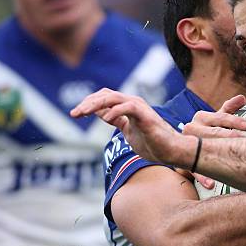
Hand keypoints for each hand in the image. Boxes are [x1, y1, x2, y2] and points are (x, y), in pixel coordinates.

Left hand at [70, 88, 192, 165]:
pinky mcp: (146, 116)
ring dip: (96, 104)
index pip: (104, 97)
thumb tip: (100, 113)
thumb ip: (116, 120)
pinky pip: (128, 107)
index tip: (75, 114)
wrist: (171, 151)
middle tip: (74, 113)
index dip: (88, 103)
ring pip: (113, 97)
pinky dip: (115, 111)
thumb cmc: (152, 143)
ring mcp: (140, 108)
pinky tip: (106, 119)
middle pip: (105, 94)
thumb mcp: (128, 130)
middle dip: (87, 102)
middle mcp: (133, 103)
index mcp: (128, 106)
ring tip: (83, 113)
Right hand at [183, 95, 245, 187]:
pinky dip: (202, 178)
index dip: (234, 121)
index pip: (219, 117)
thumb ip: (229, 109)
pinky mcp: (185, 162)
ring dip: (216, 156)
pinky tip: (210, 184)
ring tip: (231, 162)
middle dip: (230, 137)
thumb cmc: (207, 130)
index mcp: (201, 117)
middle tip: (245, 143)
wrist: (179, 145)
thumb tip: (242, 97)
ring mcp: (187, 146)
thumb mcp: (216, 119)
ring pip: (203, 149)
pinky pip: (194, 170)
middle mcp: (192, 129)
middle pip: (213, 133)